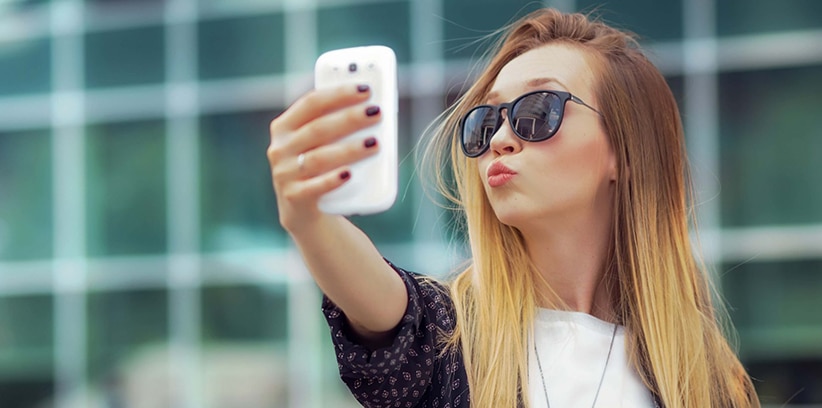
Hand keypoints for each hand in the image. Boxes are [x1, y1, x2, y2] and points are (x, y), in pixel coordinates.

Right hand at [267, 84, 380, 233]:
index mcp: (284, 127)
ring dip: (349, 149)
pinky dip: (332, 179)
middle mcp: (280, 148)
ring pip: (319, 157)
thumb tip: (372, 109)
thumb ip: (335, 126)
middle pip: (318, 128)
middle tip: (376, 113)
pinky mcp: (293, 196)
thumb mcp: (318, 144)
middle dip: (349, 118)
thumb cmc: (318, 168)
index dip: (338, 94)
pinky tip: (349, 174)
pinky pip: (315, 187)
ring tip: (374, 143)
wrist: (302, 211)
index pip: (311, 103)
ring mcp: (284, 173)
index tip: (365, 90)